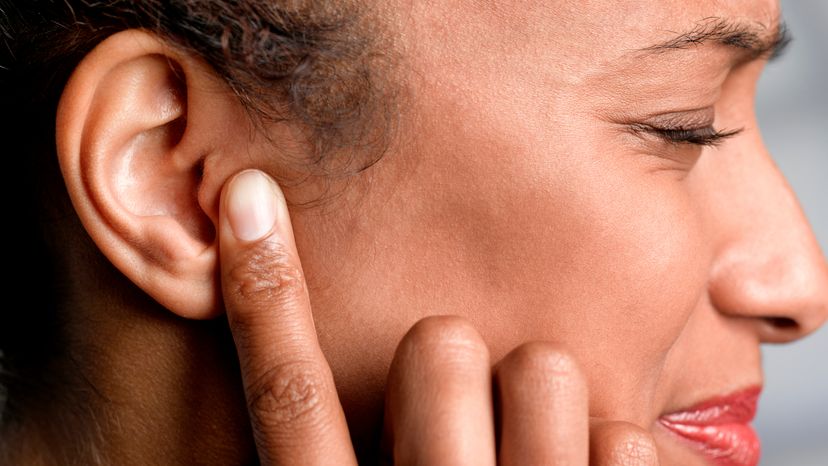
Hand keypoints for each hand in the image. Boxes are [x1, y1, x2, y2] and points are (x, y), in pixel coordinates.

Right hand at [218, 169, 659, 464]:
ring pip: (543, 369)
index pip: (288, 395)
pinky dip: (615, 452)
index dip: (264, 291)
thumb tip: (311, 388)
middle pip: (438, 346)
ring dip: (540, 399)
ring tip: (535, 457)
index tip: (250, 200)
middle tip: (464, 404)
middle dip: (451, 354)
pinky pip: (626, 433)